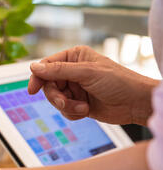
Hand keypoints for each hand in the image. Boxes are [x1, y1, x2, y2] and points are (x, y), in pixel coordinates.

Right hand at [28, 45, 159, 124]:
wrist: (136, 104)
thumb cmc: (119, 82)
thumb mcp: (87, 73)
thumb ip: (58, 70)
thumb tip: (34, 67)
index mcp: (74, 57)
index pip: (46, 66)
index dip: (38, 78)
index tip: (32, 90)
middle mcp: (72, 71)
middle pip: (48, 85)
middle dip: (56, 97)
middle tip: (64, 103)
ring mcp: (75, 87)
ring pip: (55, 99)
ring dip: (67, 106)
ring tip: (83, 108)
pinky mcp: (77, 102)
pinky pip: (63, 110)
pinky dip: (72, 113)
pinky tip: (86, 111)